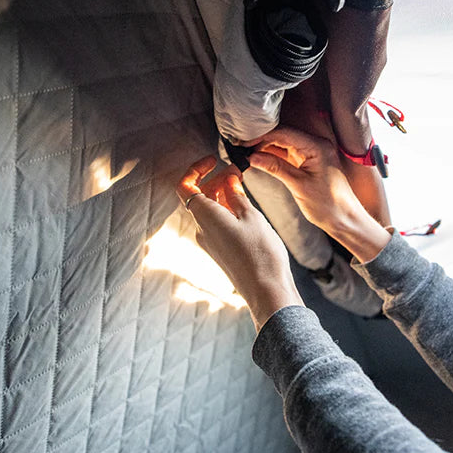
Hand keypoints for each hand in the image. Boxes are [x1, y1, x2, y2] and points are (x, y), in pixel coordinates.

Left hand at [176, 156, 302, 330]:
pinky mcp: (220, 251)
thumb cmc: (260, 254)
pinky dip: (226, 210)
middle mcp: (201, 230)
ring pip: (208, 210)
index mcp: (205, 217)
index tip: (214, 161)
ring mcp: (210, 242)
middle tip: (237, 171)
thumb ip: (236, 195)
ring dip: (222, 194)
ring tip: (242, 186)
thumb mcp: (251, 216)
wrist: (267, 291)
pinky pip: (216, 223)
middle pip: (198, 197)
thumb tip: (228, 179)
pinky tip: (243, 207)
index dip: (196, 170)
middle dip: (215, 180)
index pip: (185, 186)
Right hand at [249, 127, 390, 262]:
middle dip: (261, 140)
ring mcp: (312, 153)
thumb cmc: (329, 205)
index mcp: (317, 146)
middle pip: (282, 135)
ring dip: (265, 148)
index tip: (243, 142)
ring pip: (282, 144)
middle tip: (240, 147)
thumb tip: (253, 157)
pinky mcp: (308, 162)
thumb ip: (275, 168)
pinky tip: (258, 159)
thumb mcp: (299, 186)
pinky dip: (272, 156)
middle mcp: (316, 145)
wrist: (344, 219)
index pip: (284, 133)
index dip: (261, 136)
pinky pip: (286, 154)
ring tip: (245, 153)